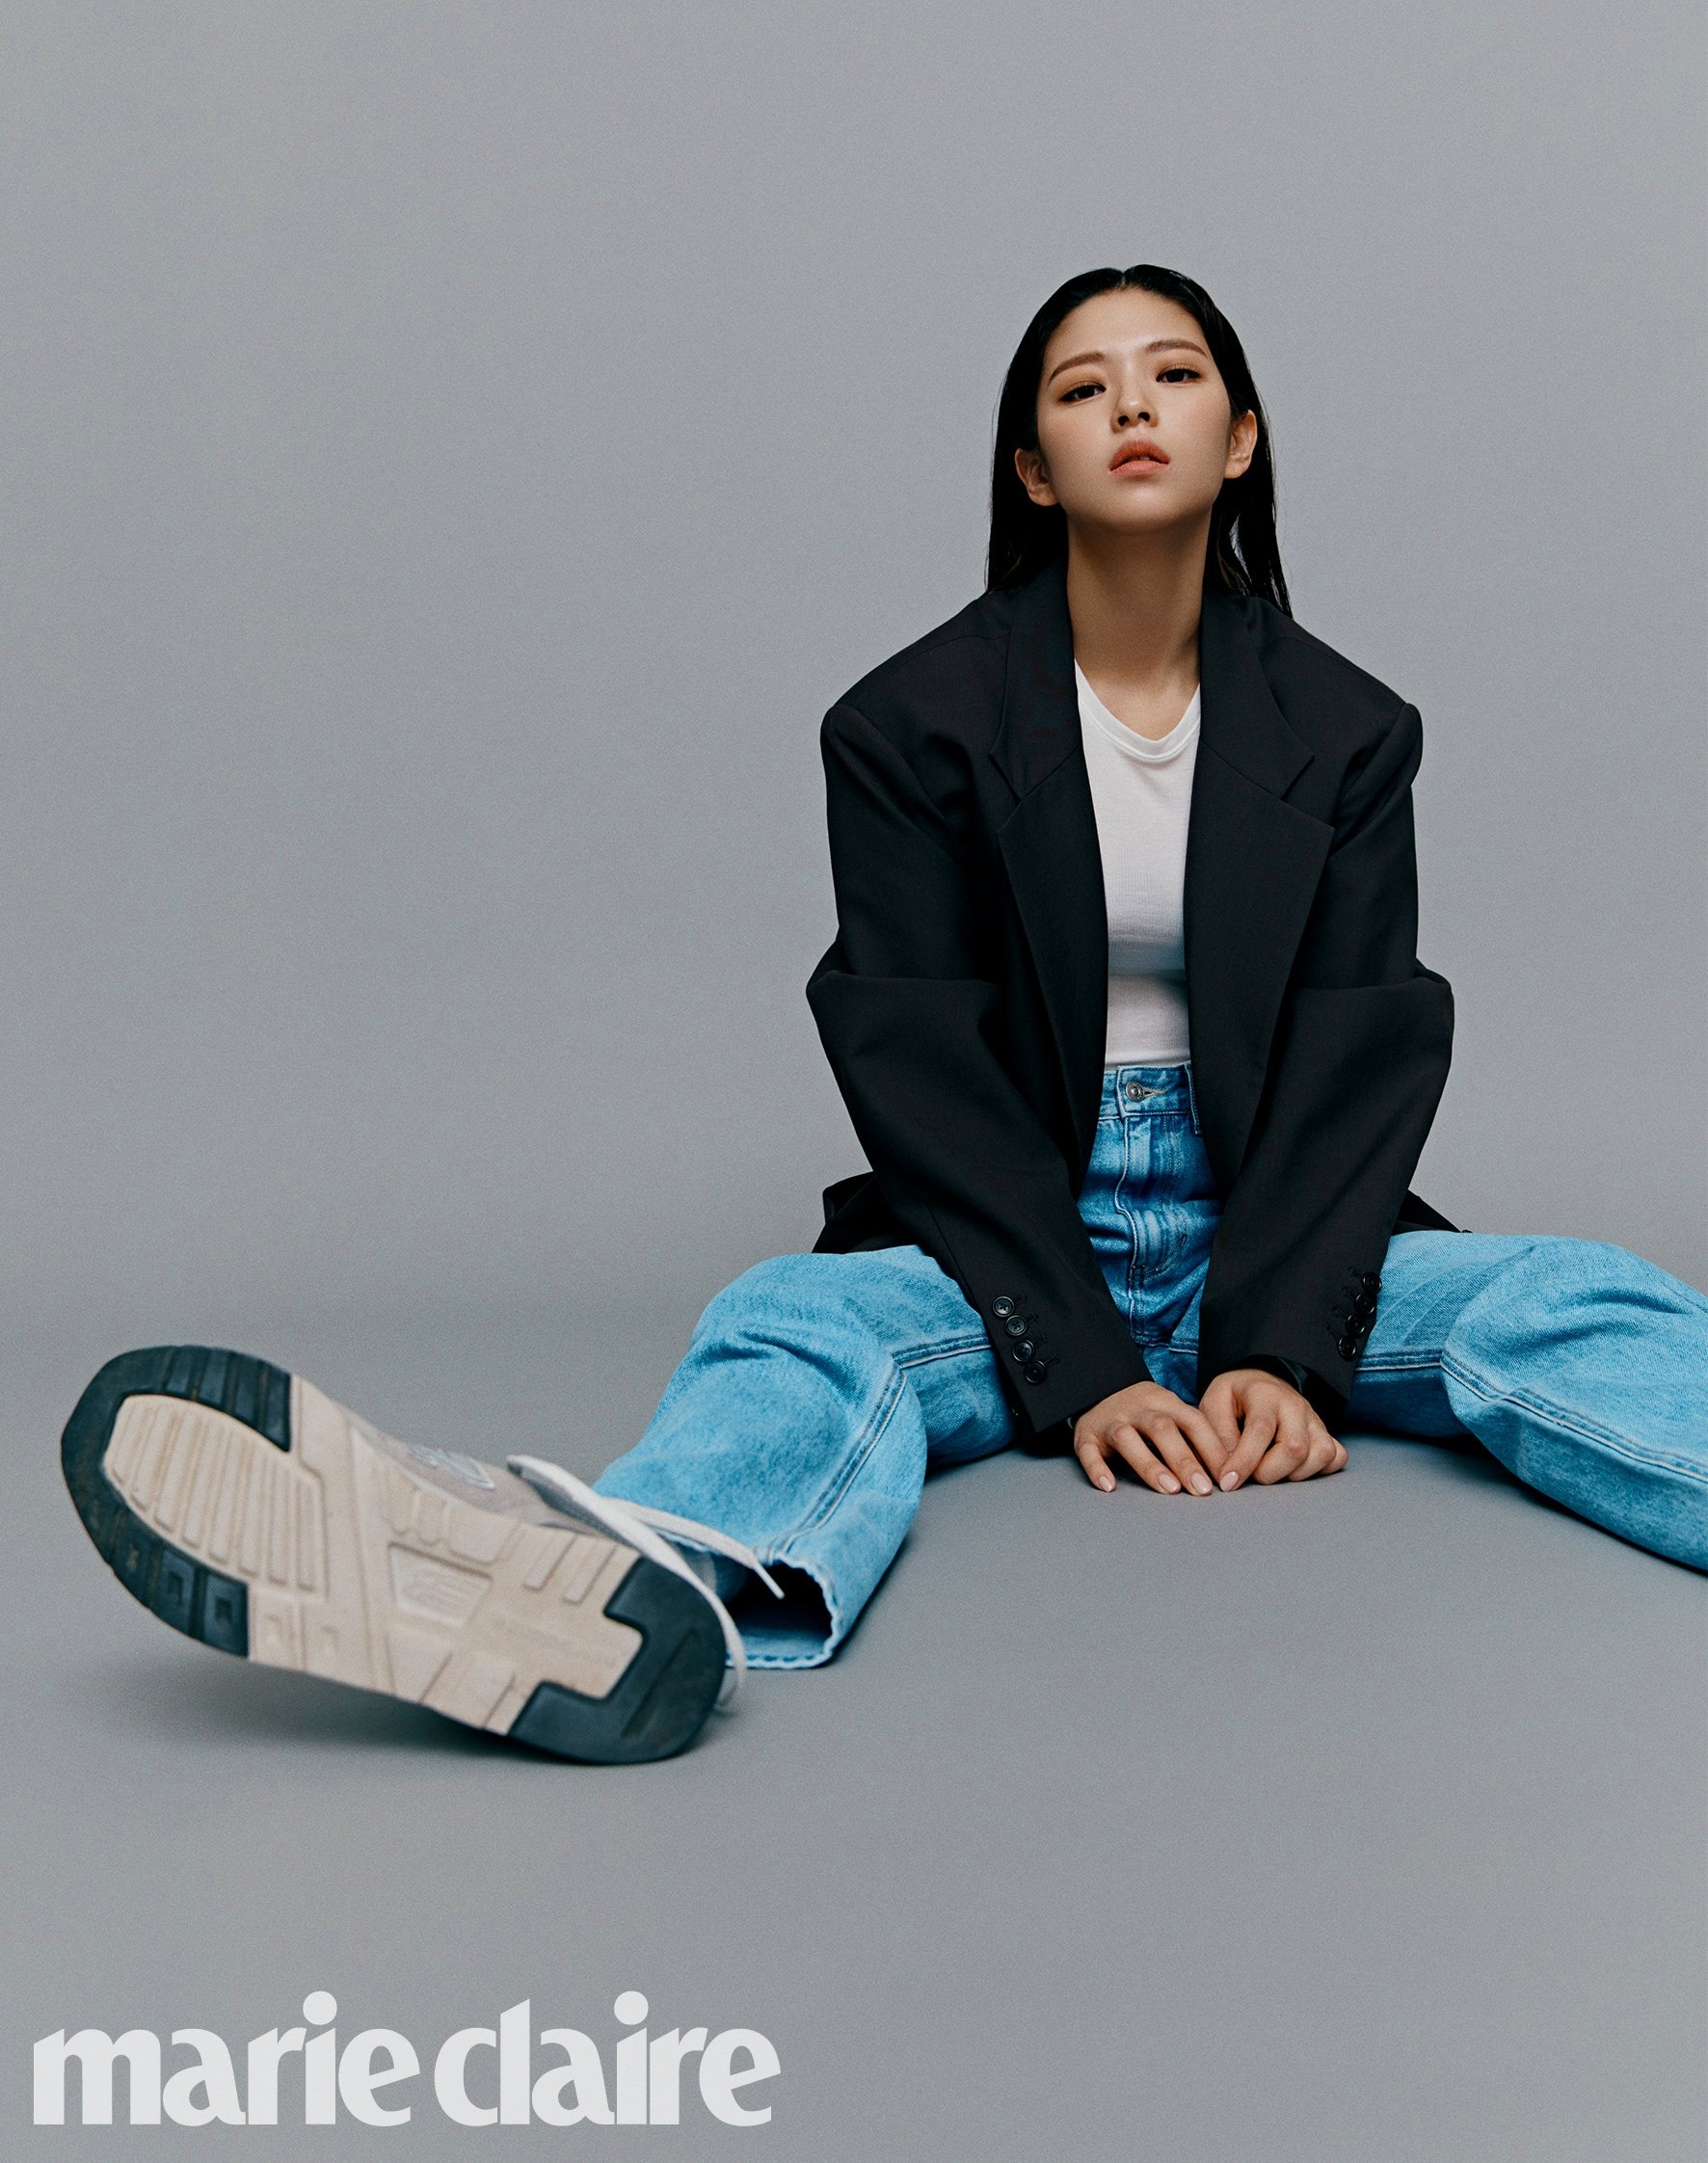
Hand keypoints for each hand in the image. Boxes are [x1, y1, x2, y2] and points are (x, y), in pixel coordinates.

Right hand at [1072, 1380, 1227, 1496]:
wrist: (1097, 1387)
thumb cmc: (1144, 1412)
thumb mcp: (1170, 1412)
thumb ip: (1193, 1437)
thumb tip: (1225, 1471)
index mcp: (1165, 1402)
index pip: (1193, 1422)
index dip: (1211, 1448)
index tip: (1227, 1477)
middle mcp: (1138, 1409)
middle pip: (1162, 1429)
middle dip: (1184, 1460)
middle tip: (1202, 1489)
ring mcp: (1110, 1420)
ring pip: (1127, 1438)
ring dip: (1149, 1464)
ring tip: (1168, 1489)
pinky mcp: (1085, 1434)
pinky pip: (1088, 1451)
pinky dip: (1097, 1468)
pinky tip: (1108, 1486)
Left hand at [1198, 1368, 1346, 1489]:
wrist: (1260, 1383)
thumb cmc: (1234, 1398)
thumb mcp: (1213, 1405)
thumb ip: (1218, 1437)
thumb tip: (1229, 1472)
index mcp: (1264, 1394)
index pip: (1260, 1430)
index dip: (1244, 1461)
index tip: (1228, 1483)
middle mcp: (1296, 1405)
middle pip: (1295, 1448)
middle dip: (1269, 1472)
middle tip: (1251, 1473)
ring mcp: (1315, 1420)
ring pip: (1320, 1455)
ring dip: (1293, 1474)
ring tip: (1271, 1469)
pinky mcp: (1327, 1433)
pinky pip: (1337, 1457)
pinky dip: (1319, 1470)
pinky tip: (1295, 1468)